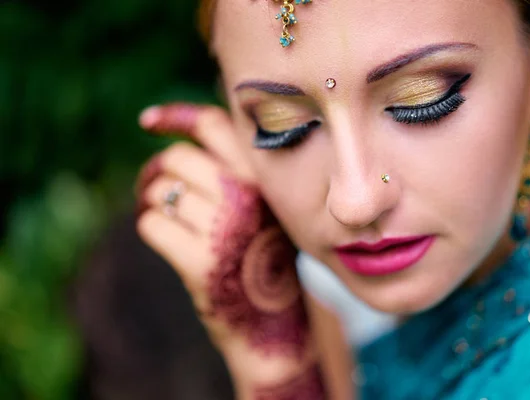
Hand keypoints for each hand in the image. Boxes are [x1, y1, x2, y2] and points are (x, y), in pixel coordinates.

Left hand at [135, 103, 324, 396]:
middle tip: (154, 187)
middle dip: (157, 171)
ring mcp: (224, 228)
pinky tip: (166, 237)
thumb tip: (174, 136)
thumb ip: (234, 169)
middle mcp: (247, 195)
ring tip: (165, 216)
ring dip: (152, 202)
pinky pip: (151, 224)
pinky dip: (151, 227)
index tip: (147, 122)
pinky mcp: (200, 261)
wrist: (274, 322)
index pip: (214, 125)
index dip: (176, 116)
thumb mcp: (266, 205)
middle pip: (178, 158)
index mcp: (265, 176)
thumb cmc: (264, 257)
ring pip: (160, 191)